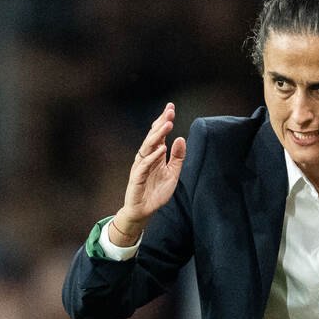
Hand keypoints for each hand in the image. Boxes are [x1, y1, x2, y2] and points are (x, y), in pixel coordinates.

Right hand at [112, 103, 185, 245]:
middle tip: (169, 111)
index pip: (159, 134)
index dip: (164, 120)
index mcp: (155, 155)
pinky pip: (145, 164)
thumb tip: (181, 138)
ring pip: (148, 146)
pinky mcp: (137, 177)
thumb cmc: (156, 192)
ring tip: (168, 125)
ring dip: (158, 135)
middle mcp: (146, 157)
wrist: (143, 211)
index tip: (170, 107)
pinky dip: (153, 156)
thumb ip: (178, 158)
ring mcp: (140, 166)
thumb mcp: (173, 174)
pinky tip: (162, 148)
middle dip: (161, 123)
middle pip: (153, 136)